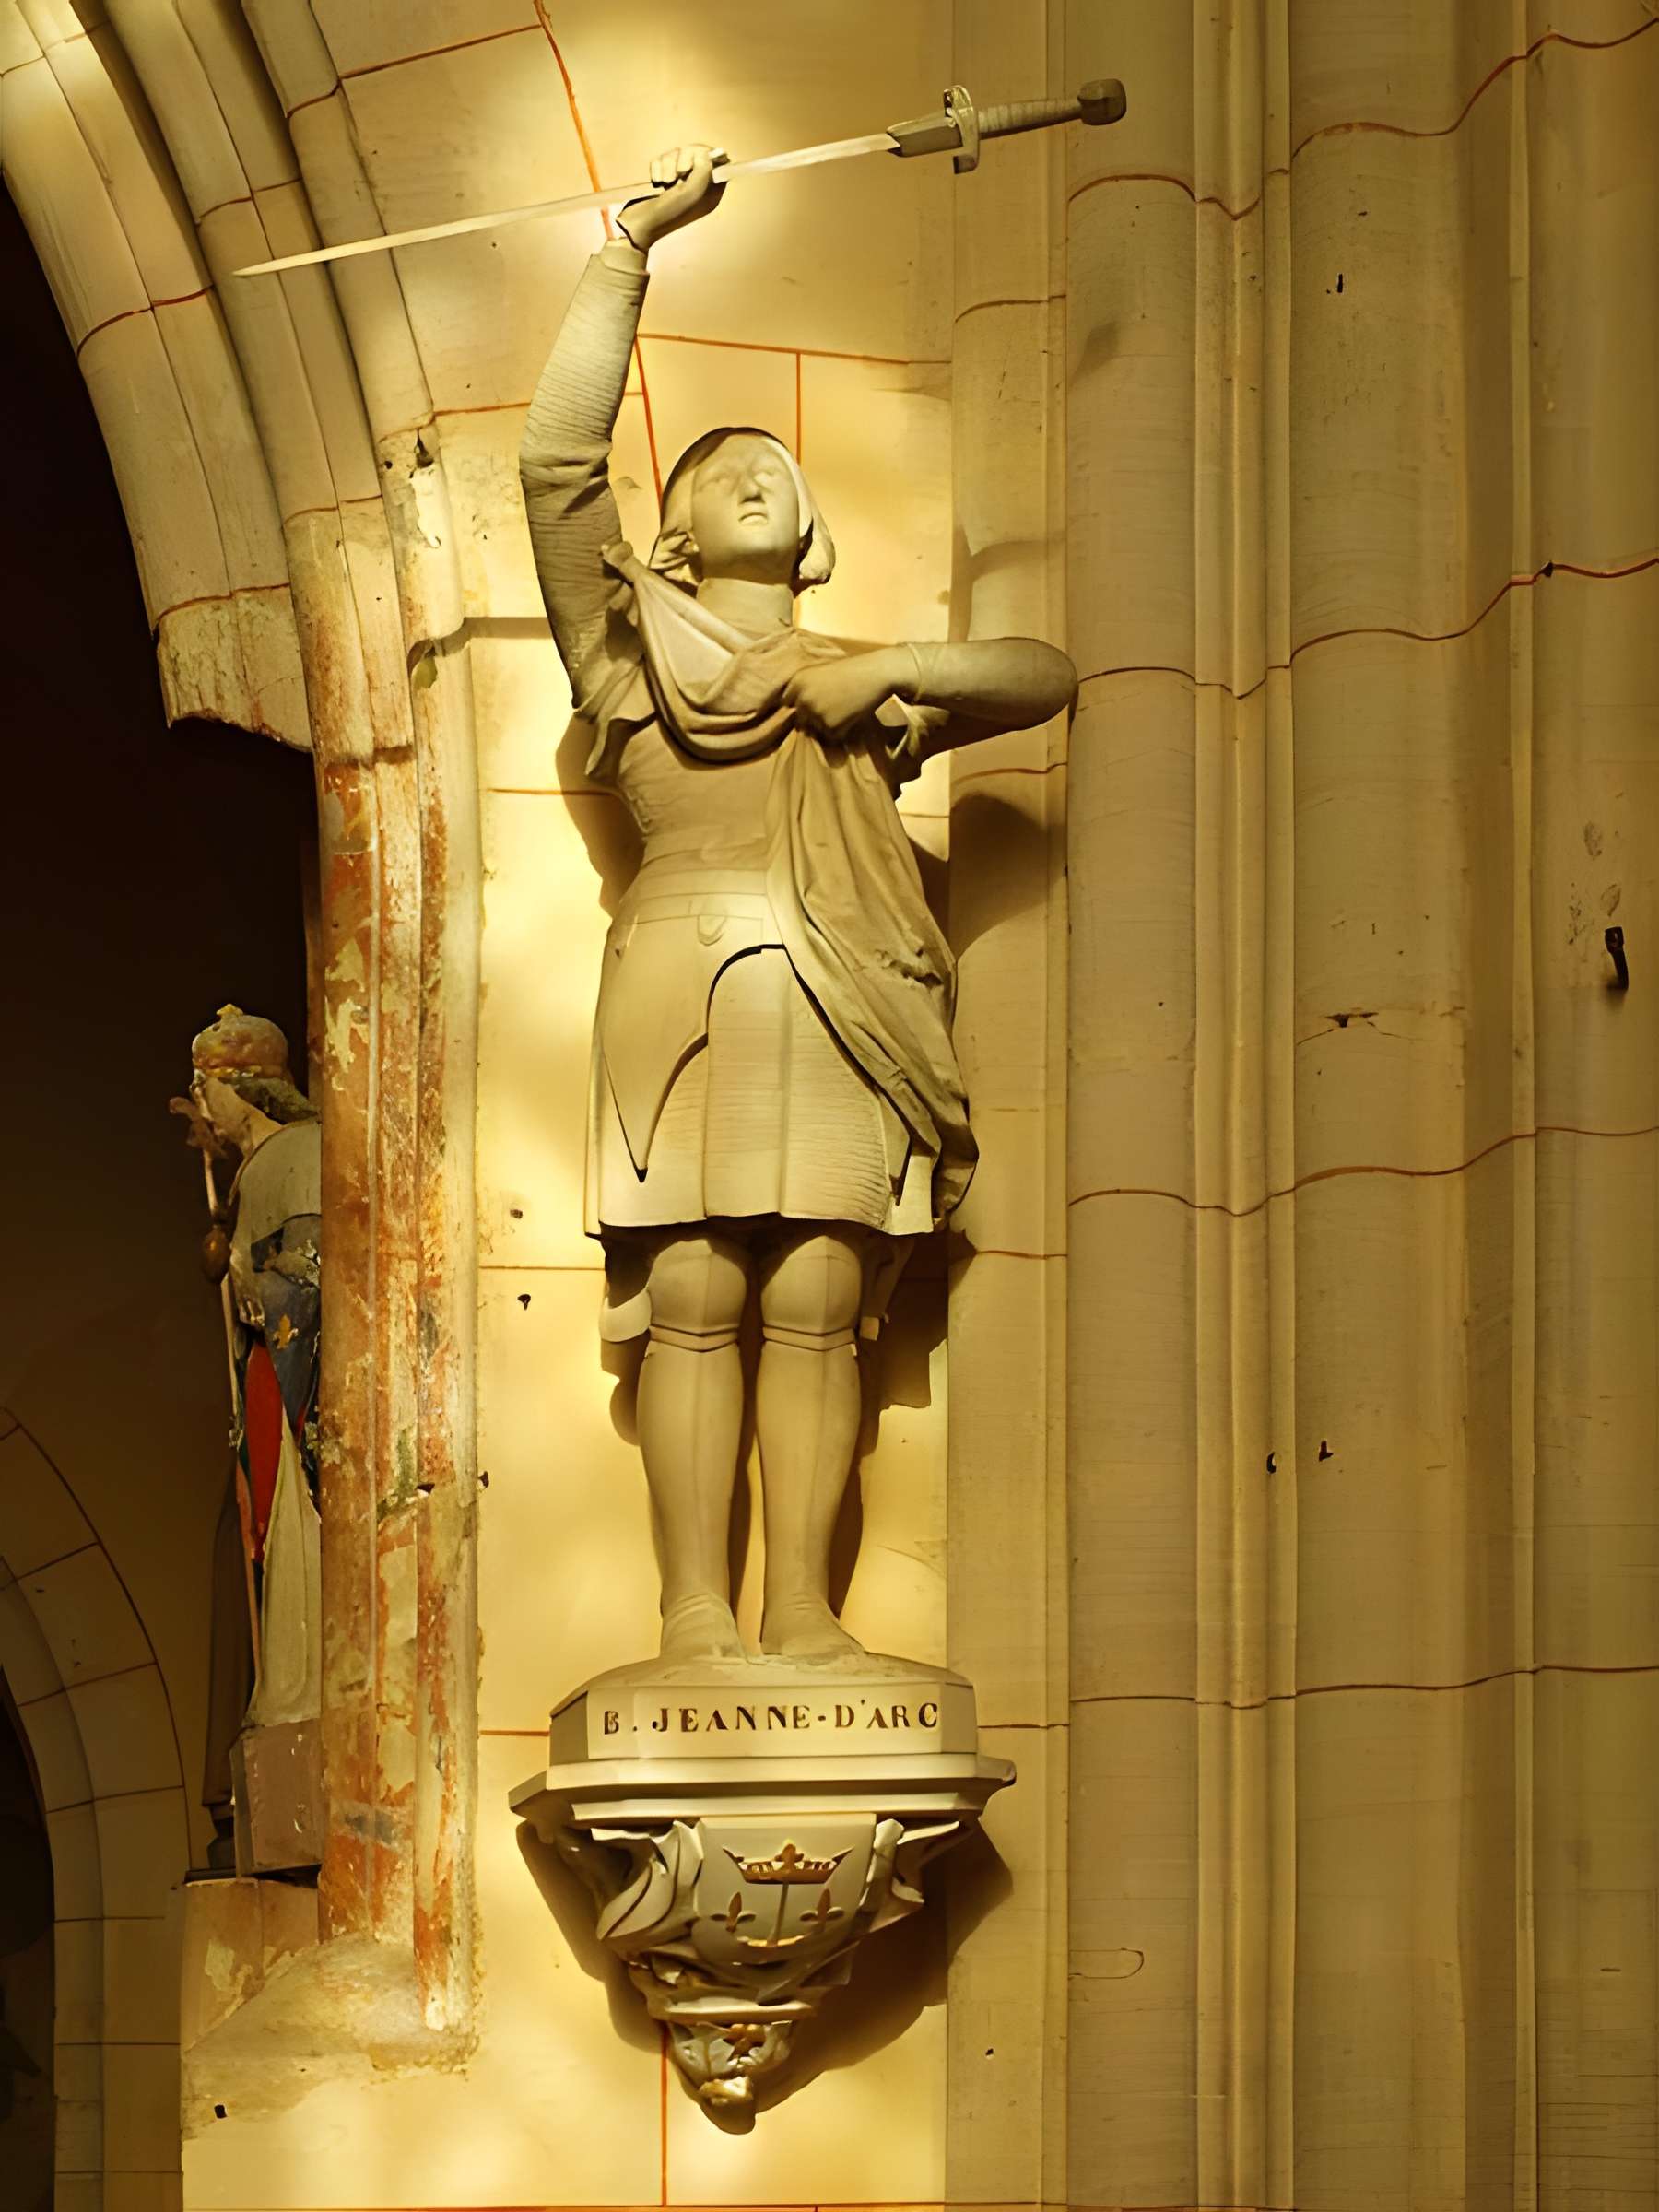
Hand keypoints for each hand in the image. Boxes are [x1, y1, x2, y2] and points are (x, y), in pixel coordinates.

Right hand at [618, 144, 727, 250]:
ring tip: (664, 183)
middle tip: (679, 175)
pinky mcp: (662, 175)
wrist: (640, 224)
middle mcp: (697, 183)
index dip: (709, 156)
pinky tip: (656, 182)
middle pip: (697, 152)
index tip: (698, 160)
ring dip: (668, 165)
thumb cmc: (669, 213)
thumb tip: (703, 153)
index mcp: (710, 191)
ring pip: (677, 153)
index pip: (719, 163)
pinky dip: (657, 167)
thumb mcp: (692, 193)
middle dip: (685, 158)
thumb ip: (704, 170)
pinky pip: (662, 158)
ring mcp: (678, 179)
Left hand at [783, 648, 910, 739]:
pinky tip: (852, 714)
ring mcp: (815, 713)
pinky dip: (843, 731)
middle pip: (802, 719)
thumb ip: (805, 690)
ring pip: (816, 730)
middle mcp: (802, 698)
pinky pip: (831, 737)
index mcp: (797, 681)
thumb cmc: (853, 670)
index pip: (787, 703)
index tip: (815, 702)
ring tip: (846, 706)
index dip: (801, 705)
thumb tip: (796, 719)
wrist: (876, 672)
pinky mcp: (829, 726)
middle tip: (837, 705)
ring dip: (830, 724)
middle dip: (816, 717)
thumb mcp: (822, 673)